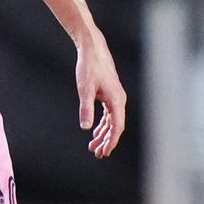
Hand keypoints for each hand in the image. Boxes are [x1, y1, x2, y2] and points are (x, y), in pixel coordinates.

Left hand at [75, 33, 126, 158]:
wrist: (92, 49)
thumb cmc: (89, 67)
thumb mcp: (85, 89)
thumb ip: (86, 108)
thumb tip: (86, 128)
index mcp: (116, 100)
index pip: (117, 127)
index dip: (111, 141)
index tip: (104, 152)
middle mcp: (119, 100)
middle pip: (115, 126)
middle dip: (107, 141)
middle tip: (97, 154)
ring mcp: (115, 97)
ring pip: (112, 121)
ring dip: (103, 134)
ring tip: (93, 146)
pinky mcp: (109, 94)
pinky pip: (109, 114)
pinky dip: (102, 124)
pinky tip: (95, 131)